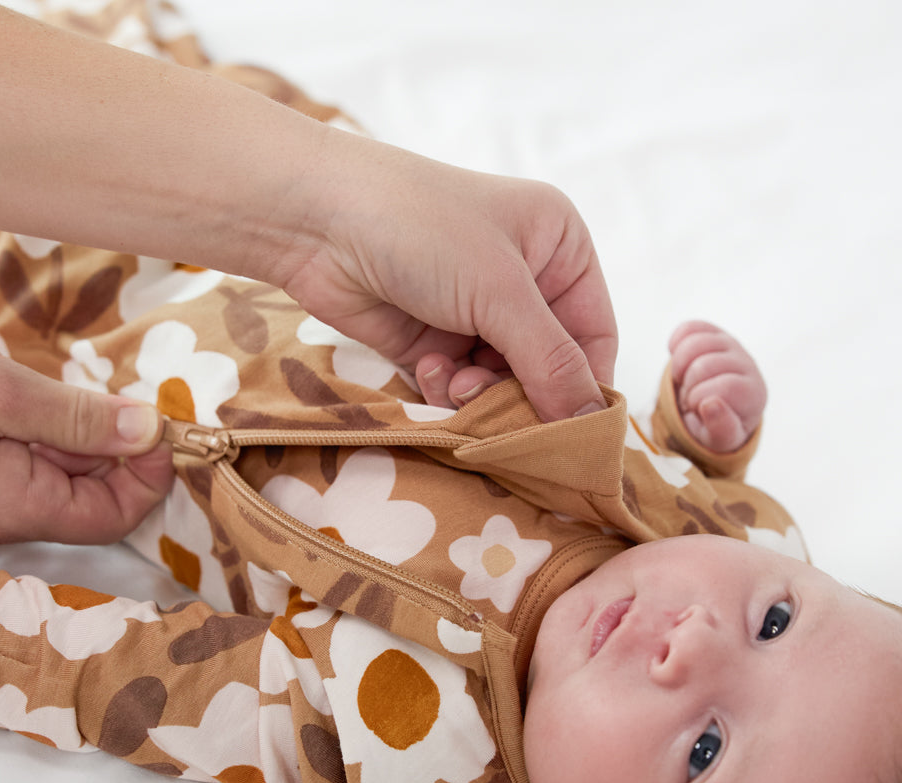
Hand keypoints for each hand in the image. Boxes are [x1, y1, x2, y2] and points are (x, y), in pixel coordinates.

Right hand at [0, 313, 173, 543]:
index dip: (150, 475)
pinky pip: (33, 455)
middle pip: (95, 496)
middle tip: (132, 394)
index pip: (114, 516)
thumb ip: (79, 419)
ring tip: (79, 388)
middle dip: (123, 449)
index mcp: (14, 508)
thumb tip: (148, 431)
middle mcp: (4, 512)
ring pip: (66, 472)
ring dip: (89, 433)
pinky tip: (46, 392)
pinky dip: (55, 426)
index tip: (164, 423)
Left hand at [278, 138, 617, 421]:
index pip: (594, 335)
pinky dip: (447, 389)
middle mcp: (522, 280)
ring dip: (480, 394)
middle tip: (498, 408)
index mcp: (558, 248)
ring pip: (501, 385)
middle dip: (523, 393)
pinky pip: (459, 386)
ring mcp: (474, 312)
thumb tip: (594, 424)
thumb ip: (551, 362)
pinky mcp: (431, 340)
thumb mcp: (500, 291)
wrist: (316, 219)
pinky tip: (429, 369)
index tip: (573, 434)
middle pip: (547, 369)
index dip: (586, 386)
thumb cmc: (421, 228)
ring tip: (454, 380)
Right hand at [669, 320, 766, 452]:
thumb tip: (711, 404)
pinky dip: (675, 343)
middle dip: (688, 386)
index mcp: (753, 394)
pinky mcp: (712, 333)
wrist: (709, 409)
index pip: (724, 387)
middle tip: (690, 398)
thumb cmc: (716, 427)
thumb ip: (721, 429)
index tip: (699, 410)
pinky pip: (688, 328)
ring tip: (684, 381)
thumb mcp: (720, 441)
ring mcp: (729, 345)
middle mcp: (746, 365)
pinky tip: (677, 360)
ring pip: (694, 343)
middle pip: (704, 366)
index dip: (700, 400)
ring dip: (678, 367)